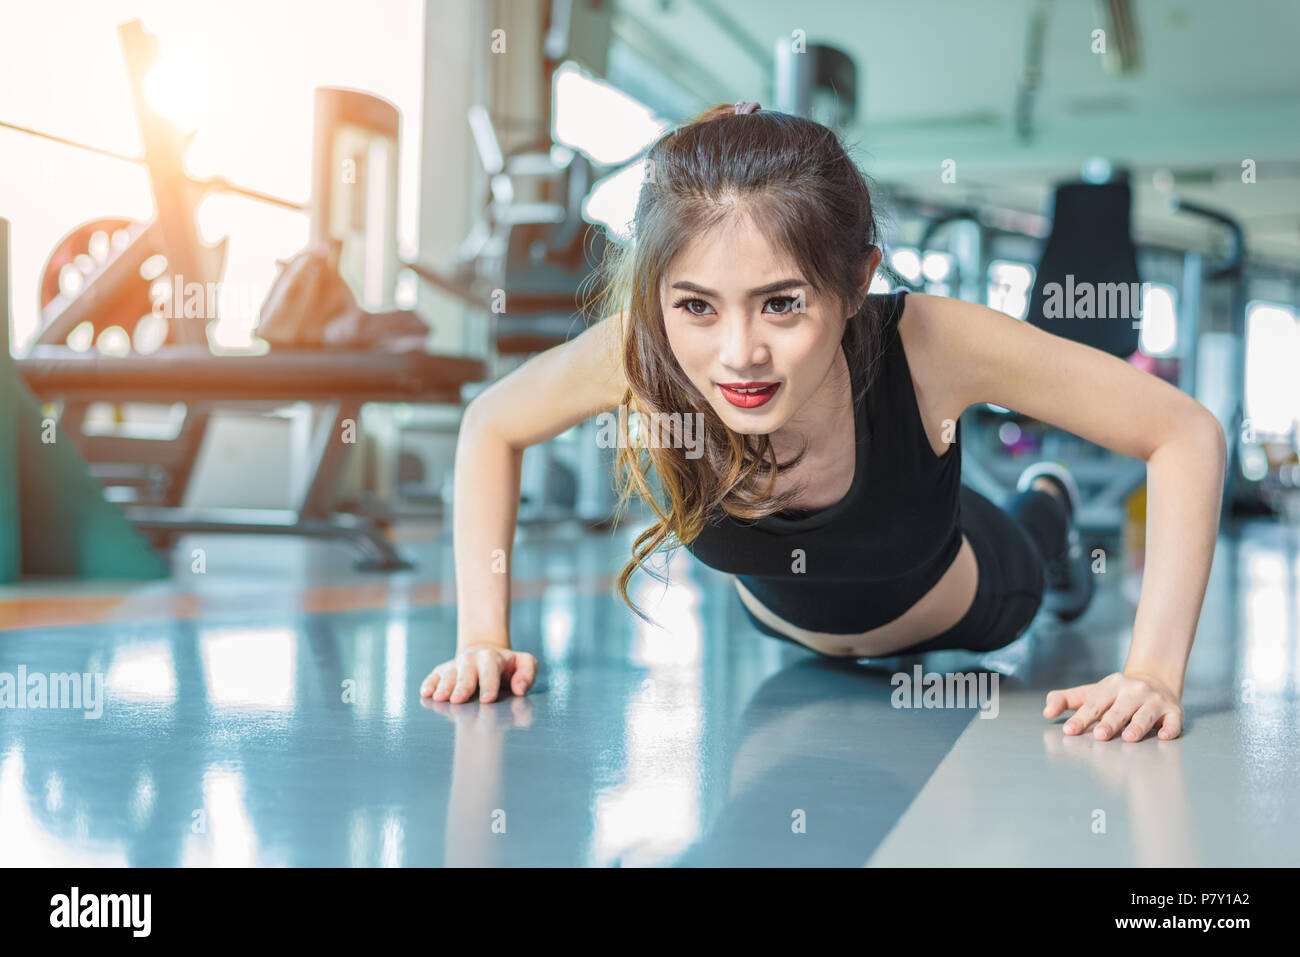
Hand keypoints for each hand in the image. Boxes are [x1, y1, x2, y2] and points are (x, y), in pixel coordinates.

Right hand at [420, 643, 537, 703]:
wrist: (485, 654)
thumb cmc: (508, 667)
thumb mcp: (524, 664)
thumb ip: (527, 674)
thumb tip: (520, 689)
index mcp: (493, 658)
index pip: (490, 669)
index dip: (489, 683)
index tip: (487, 700)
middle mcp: (472, 659)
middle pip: (466, 671)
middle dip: (462, 686)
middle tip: (458, 700)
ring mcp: (455, 665)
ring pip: (448, 674)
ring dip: (443, 686)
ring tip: (439, 698)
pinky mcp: (442, 671)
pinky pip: (434, 676)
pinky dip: (429, 683)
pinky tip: (426, 693)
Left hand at [1043, 671, 1183, 740]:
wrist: (1157, 680)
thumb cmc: (1117, 694)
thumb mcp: (1092, 693)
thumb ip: (1067, 701)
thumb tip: (1047, 711)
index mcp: (1111, 686)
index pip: (1093, 704)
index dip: (1081, 718)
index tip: (1069, 731)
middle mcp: (1134, 691)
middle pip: (1119, 709)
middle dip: (1110, 722)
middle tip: (1099, 735)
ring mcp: (1155, 700)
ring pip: (1145, 714)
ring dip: (1138, 725)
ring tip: (1128, 738)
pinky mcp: (1174, 711)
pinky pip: (1173, 720)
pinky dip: (1170, 728)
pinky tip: (1163, 736)